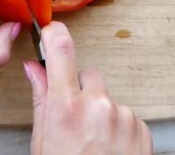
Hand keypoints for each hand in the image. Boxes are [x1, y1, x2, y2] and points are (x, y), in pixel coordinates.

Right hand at [25, 22, 151, 154]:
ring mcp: (123, 116)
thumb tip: (33, 69)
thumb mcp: (42, 142)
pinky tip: (109, 150)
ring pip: (107, 100)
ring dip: (100, 114)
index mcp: (65, 108)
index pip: (61, 50)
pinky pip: (126, 116)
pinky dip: (118, 129)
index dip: (55, 34)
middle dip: (79, 91)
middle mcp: (97, 105)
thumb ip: (40, 99)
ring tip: (94, 145)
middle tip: (73, 121)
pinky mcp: (142, 128)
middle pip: (87, 77)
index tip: (51, 31)